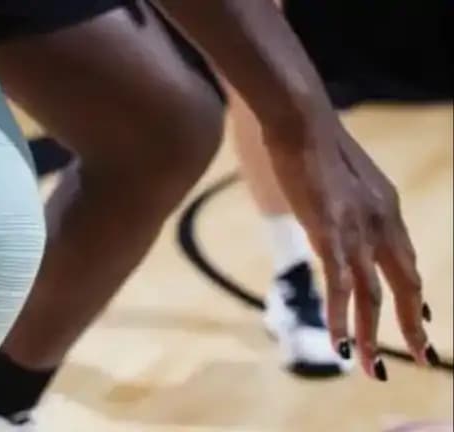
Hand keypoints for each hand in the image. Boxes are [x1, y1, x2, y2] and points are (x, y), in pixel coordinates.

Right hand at [264, 121, 437, 380]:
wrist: (301, 118)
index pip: (408, 262)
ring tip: (373, 370)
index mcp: (388, 208)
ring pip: (374, 296)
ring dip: (374, 337)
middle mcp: (382, 223)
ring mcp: (358, 230)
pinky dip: (341, 320)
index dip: (415, 295)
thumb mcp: (342, 176)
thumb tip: (335, 211)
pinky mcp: (329, 234)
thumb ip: (348, 202)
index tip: (421, 321)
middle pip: (404, 286)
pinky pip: (340, 288)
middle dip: (412, 327)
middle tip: (422, 358)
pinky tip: (340, 346)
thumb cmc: (313, 139)